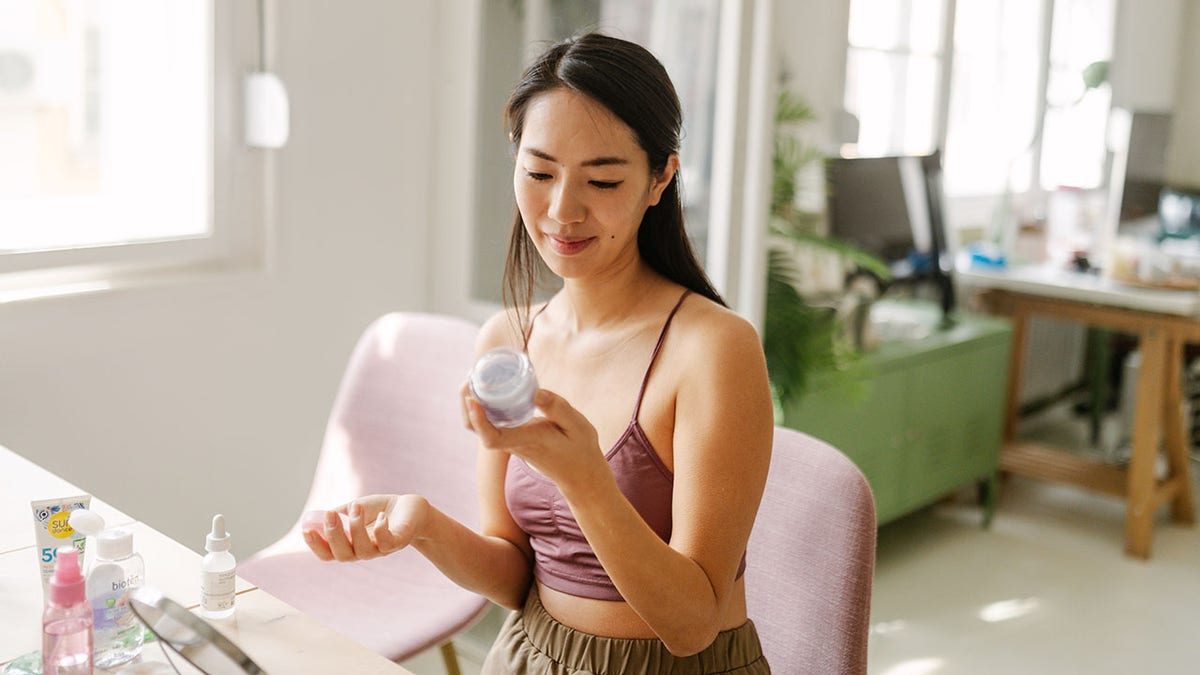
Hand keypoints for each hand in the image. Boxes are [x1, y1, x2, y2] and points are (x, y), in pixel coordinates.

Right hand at [302, 494, 428, 561]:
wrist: (411, 508)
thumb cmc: (379, 510)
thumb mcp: (353, 509)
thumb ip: (336, 515)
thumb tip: (314, 518)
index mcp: (350, 545)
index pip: (328, 554)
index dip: (316, 546)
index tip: (306, 530)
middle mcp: (364, 551)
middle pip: (343, 556)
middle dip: (333, 536)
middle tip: (329, 515)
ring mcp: (381, 549)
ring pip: (363, 551)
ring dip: (356, 528)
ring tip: (357, 506)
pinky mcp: (398, 542)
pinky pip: (387, 543)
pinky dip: (381, 530)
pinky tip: (380, 516)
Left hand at [463, 388, 607, 494]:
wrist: (578, 473)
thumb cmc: (579, 449)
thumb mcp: (578, 426)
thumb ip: (558, 409)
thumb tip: (535, 391)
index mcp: (527, 441)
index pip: (493, 438)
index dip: (478, 420)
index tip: (472, 399)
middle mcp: (512, 442)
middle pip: (475, 429)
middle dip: (466, 404)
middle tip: (470, 375)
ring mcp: (509, 441)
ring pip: (477, 426)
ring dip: (470, 402)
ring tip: (475, 375)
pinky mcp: (511, 436)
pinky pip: (487, 422)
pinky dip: (481, 404)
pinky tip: (488, 386)